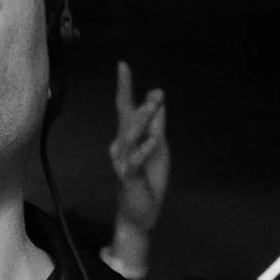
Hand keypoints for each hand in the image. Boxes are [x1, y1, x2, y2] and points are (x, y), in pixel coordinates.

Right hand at [105, 66, 169, 278]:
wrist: (140, 214)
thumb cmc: (148, 179)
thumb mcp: (158, 148)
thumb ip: (157, 124)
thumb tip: (158, 98)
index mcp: (129, 137)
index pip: (126, 108)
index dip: (125, 87)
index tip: (123, 65)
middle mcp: (121, 146)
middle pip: (124, 117)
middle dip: (127, 96)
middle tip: (130, 75)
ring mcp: (123, 162)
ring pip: (129, 137)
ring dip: (141, 120)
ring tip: (152, 104)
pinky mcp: (128, 178)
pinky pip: (134, 163)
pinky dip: (144, 151)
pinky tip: (154, 140)